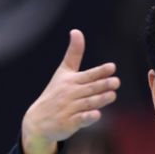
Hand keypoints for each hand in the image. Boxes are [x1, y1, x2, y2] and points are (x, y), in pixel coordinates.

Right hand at [21, 29, 119, 153]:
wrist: (38, 120)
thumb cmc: (55, 93)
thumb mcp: (63, 72)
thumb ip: (73, 54)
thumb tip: (76, 31)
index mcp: (71, 81)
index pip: (88, 75)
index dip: (100, 71)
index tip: (112, 67)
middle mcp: (70, 93)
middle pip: (90, 89)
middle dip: (103, 85)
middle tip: (116, 82)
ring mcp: (70, 108)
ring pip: (88, 103)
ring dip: (100, 99)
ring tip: (112, 95)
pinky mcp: (70, 122)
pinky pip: (81, 119)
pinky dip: (88, 117)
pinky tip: (97, 114)